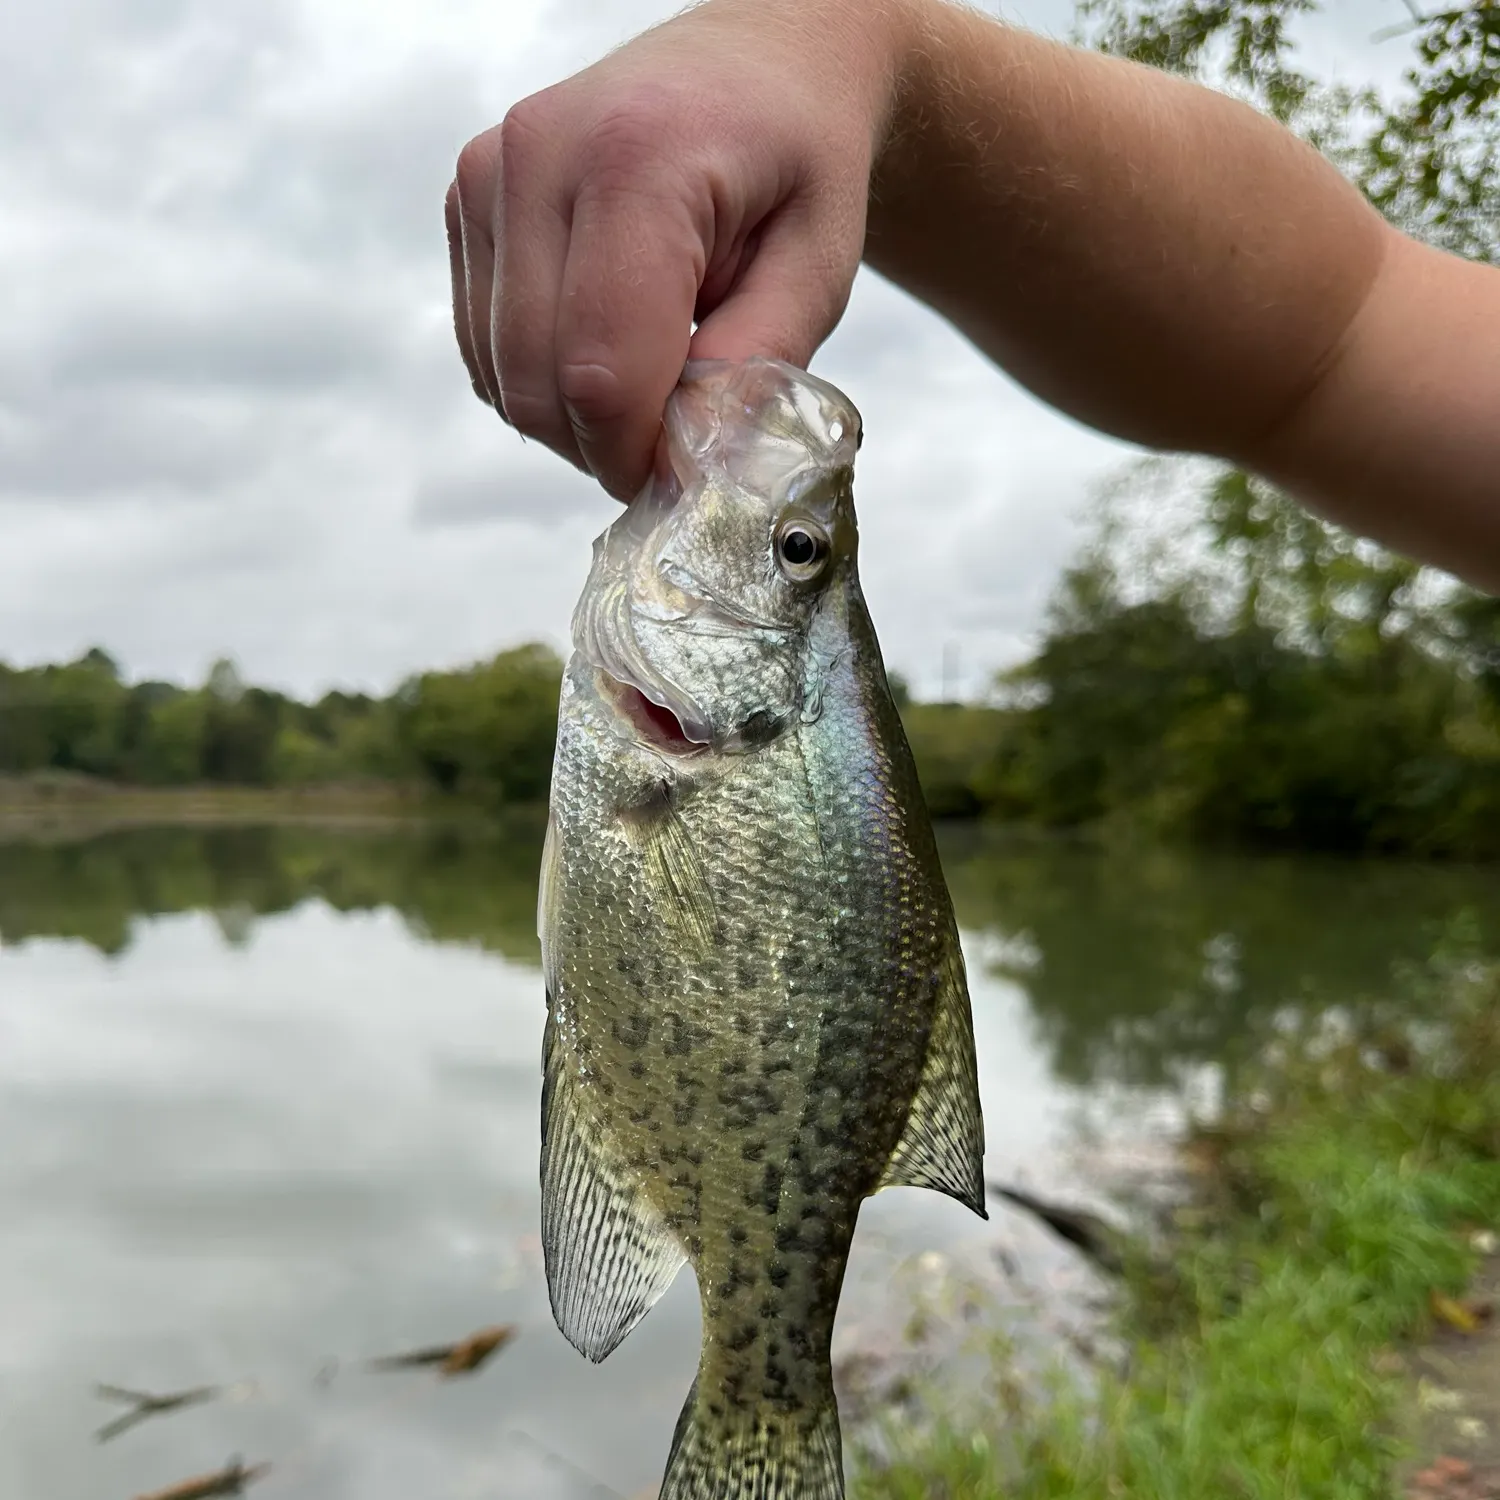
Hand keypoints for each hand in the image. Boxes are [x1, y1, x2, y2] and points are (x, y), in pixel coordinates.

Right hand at [445, 0, 903, 500]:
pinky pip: (486, 348)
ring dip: (573, 420)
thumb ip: (754, 373)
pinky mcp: (467, 198)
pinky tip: (607, 349)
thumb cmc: (799, 162)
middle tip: (674, 446)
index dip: (637, 457)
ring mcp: (488, 174)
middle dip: (606, 447)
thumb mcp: (817, 268)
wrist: (757, 66)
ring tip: (652, 382)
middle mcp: (538, 156)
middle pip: (537, 385)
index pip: (600, 372)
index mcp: (636, 162)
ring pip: (502, 378)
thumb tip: (686, 468)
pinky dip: (543, 382)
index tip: (684, 480)